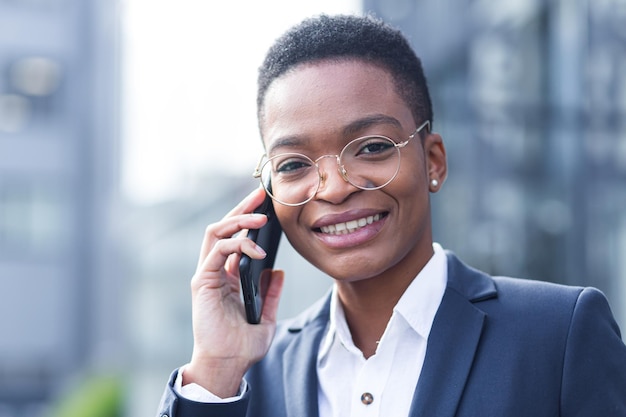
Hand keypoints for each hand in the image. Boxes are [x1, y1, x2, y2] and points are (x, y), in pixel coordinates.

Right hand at [183, 187, 284, 397]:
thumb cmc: (242, 344)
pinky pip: (217, 251)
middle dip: (242, 209)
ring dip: (238, 220)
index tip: (266, 205)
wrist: (228, 364)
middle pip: (223, 228)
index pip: (234, 238)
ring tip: (261, 218)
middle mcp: (214, 271)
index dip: (247, 219)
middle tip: (261, 195)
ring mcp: (206, 274)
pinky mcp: (202, 282)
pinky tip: (257, 250)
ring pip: (216, 233)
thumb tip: (278, 271)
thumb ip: (270, 292)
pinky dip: (237, 245)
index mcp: (227, 277)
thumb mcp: (265, 315)